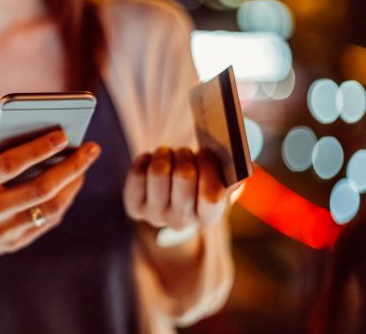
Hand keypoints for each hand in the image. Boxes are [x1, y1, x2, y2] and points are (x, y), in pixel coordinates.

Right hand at [0, 129, 100, 263]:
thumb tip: (33, 128)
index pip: (9, 165)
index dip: (37, 149)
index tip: (63, 134)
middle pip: (40, 189)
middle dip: (70, 166)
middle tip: (91, 148)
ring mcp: (2, 231)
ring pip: (49, 208)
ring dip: (73, 184)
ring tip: (84, 166)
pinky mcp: (14, 243)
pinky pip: (47, 222)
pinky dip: (63, 201)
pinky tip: (72, 183)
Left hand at [123, 147, 240, 230]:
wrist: (170, 203)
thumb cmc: (199, 185)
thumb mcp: (218, 183)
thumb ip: (231, 175)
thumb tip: (238, 163)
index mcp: (208, 217)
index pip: (211, 196)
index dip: (208, 167)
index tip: (206, 151)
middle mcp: (180, 221)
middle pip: (184, 176)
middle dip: (186, 155)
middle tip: (185, 152)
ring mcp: (155, 216)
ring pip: (159, 171)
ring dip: (165, 154)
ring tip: (168, 154)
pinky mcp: (134, 206)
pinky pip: (137, 173)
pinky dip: (145, 159)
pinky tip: (151, 159)